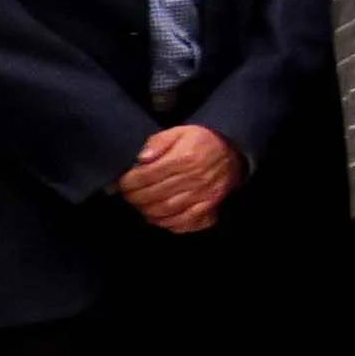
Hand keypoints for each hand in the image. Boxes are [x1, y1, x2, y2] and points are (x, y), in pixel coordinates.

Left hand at [114, 123, 243, 233]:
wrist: (232, 151)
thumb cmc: (201, 141)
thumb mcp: (179, 132)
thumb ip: (157, 142)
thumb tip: (141, 158)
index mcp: (184, 158)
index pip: (146, 176)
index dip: (128, 182)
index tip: (122, 183)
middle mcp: (193, 178)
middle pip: (153, 195)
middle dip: (134, 198)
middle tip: (127, 195)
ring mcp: (202, 194)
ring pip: (166, 210)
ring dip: (146, 211)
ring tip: (139, 205)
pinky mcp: (208, 205)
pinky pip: (184, 220)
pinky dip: (167, 222)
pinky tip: (157, 217)